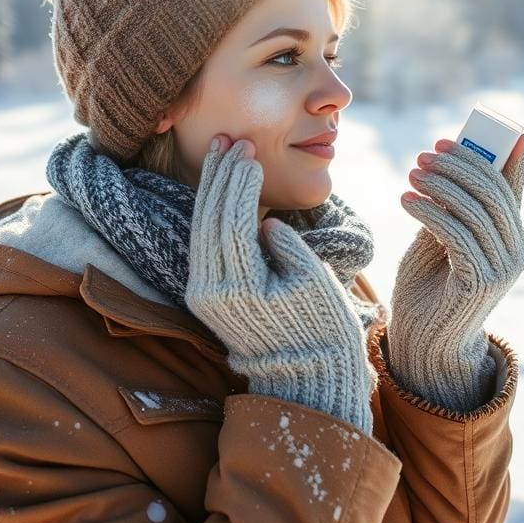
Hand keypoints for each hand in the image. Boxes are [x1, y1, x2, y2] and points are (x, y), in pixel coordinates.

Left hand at [185, 135, 376, 434]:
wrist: (307, 382)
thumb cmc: (323, 333)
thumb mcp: (314, 283)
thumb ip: (287, 247)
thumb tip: (266, 222)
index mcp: (238, 287)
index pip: (231, 219)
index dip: (238, 182)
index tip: (251, 151)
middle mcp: (211, 290)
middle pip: (208, 219)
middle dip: (220, 176)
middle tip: (233, 140)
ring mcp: (205, 294)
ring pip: (200, 228)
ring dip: (211, 188)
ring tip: (222, 153)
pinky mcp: (208, 295)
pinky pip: (204, 243)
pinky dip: (211, 211)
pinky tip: (220, 188)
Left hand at [386, 135, 523, 411]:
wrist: (426, 343)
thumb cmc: (428, 288)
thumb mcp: (438, 240)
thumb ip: (450, 209)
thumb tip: (447, 165)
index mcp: (510, 236)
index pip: (511, 186)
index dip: (495, 154)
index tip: (464, 133)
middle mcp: (516, 250)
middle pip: (492, 191)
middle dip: (458, 166)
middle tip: (424, 154)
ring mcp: (503, 267)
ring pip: (474, 209)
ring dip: (440, 185)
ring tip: (411, 173)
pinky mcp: (481, 281)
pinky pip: (456, 233)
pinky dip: (430, 211)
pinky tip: (406, 200)